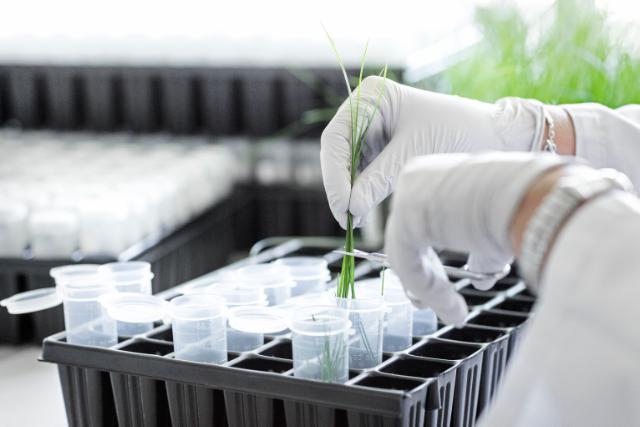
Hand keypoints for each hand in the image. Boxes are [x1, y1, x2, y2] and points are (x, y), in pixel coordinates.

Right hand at [320, 77, 545, 229]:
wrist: (495, 135)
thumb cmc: (459, 132)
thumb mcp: (413, 155)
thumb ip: (376, 180)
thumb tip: (349, 209)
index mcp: (371, 96)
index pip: (335, 138)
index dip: (333, 174)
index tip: (342, 206)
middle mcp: (366, 110)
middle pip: (337, 153)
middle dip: (340, 186)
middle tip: (346, 220)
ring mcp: (373, 130)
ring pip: (347, 166)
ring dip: (349, 193)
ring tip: (355, 221)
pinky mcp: (382, 149)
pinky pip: (362, 173)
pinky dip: (362, 193)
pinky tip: (364, 213)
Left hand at [384, 152, 564, 324]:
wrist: (533, 194)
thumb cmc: (525, 206)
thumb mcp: (495, 234)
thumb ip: (481, 257)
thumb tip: (481, 283)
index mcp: (435, 175)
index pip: (417, 222)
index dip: (426, 258)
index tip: (439, 282)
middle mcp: (416, 179)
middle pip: (403, 238)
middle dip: (419, 275)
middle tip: (428, 303)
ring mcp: (409, 194)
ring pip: (406, 254)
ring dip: (429, 289)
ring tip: (455, 313)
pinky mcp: (407, 215)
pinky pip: (410, 263)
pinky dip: (431, 290)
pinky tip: (456, 308)